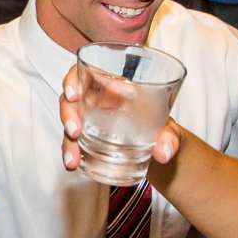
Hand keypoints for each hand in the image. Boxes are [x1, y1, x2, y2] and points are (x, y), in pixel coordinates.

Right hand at [58, 63, 179, 175]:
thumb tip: (165, 152)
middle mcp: (96, 100)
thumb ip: (169, 136)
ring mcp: (89, 120)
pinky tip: (74, 164)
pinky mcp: (88, 139)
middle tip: (74, 132)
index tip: (72, 95)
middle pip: (70, 101)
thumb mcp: (168, 126)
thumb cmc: (160, 123)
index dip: (72, 80)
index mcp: (111, 85)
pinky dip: (72, 153)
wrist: (159, 145)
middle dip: (68, 116)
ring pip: (69, 125)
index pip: (83, 72)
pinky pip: (73, 143)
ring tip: (73, 160)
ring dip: (67, 141)